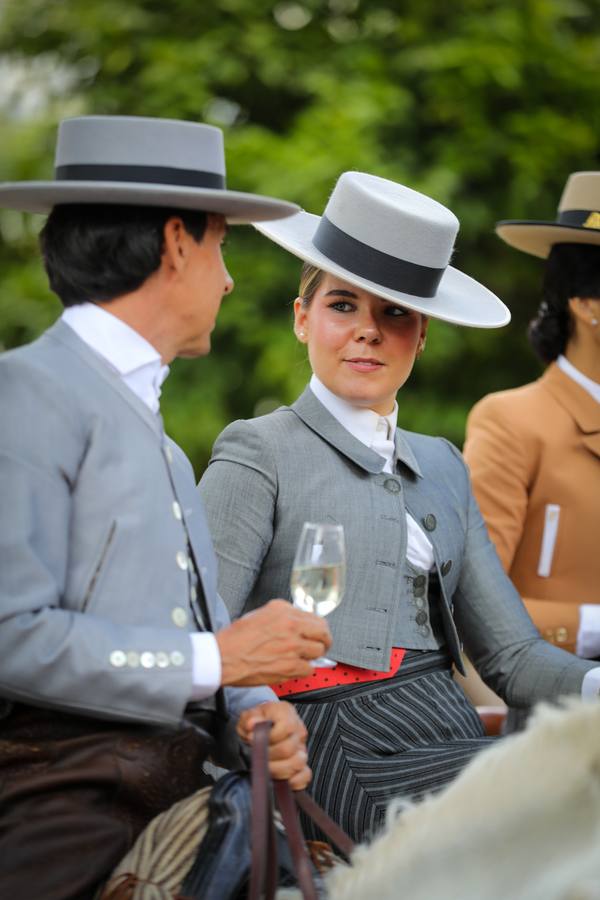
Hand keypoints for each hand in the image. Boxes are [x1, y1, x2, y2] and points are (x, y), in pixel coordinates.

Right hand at [216, 599, 331, 686]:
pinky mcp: (290, 667)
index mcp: (284, 611)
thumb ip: (283, 615)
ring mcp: (292, 647)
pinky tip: (293, 667)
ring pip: (318, 652)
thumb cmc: (236, 638)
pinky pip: (309, 669)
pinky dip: (303, 670)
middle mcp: (291, 626)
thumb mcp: (260, 614)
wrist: (223, 657)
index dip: (318, 628)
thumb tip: (299, 622)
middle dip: (324, 641)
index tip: (318, 633)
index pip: (316, 618)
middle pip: (323, 634)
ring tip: (302, 658)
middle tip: (321, 646)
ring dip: (312, 656)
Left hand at [238, 701, 310, 790]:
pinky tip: (280, 779)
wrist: (259, 729)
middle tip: (256, 756)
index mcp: (286, 713)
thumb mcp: (248, 716)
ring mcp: (302, 748)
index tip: (253, 738)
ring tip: (265, 767)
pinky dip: (293, 781)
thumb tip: (252, 724)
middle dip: (268, 756)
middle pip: (289, 748)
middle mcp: (298, 730)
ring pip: (298, 763)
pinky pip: (305, 776)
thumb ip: (249, 718)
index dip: (270, 736)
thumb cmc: (255, 722)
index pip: (287, 727)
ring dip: (277, 769)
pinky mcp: (302, 765)